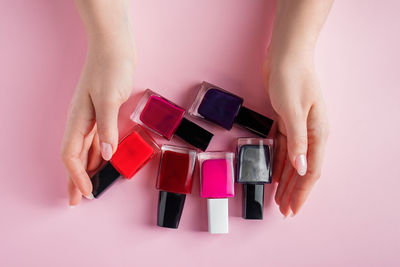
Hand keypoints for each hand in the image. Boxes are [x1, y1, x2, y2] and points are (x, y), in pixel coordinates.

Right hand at [61, 36, 134, 205]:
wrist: (115, 48)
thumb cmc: (110, 68)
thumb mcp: (110, 98)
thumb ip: (107, 127)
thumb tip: (107, 155)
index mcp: (78, 119)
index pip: (71, 155)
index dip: (76, 176)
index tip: (85, 193)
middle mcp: (82, 122)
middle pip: (74, 157)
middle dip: (75, 180)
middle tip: (76, 201)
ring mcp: (91, 118)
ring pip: (85, 151)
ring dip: (86, 170)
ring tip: (89, 188)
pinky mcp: (102, 113)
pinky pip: (97, 141)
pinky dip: (98, 155)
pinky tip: (103, 162)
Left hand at [263, 49, 328, 216]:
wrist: (286, 56)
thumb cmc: (291, 80)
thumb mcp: (293, 111)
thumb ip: (298, 141)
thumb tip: (302, 169)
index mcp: (317, 133)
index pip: (311, 171)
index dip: (301, 192)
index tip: (293, 209)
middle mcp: (310, 134)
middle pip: (302, 170)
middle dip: (293, 191)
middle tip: (283, 210)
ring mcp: (298, 128)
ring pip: (292, 162)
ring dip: (285, 181)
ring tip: (278, 198)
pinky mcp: (286, 122)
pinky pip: (283, 148)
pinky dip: (277, 162)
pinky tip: (272, 174)